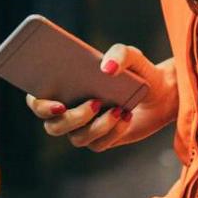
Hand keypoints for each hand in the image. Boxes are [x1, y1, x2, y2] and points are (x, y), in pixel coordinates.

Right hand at [25, 46, 177, 152]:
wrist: (161, 93)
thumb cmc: (137, 71)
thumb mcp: (132, 56)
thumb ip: (119, 54)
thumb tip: (105, 69)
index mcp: (63, 87)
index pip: (36, 100)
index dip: (40, 105)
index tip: (58, 103)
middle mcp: (68, 111)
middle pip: (53, 126)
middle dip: (73, 118)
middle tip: (95, 102)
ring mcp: (83, 128)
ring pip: (77, 137)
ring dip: (97, 125)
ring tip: (117, 109)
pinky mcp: (101, 140)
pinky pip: (99, 144)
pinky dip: (113, 131)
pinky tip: (126, 116)